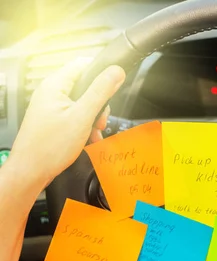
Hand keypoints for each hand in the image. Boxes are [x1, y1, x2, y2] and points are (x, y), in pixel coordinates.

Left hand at [9, 59, 125, 188]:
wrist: (31, 171)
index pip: (82, 64)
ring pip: (82, 103)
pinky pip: (75, 116)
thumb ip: (100, 92)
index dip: (101, 71)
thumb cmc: (49, 147)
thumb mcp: (82, 117)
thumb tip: (115, 72)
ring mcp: (51, 107)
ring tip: (94, 132)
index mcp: (55, 86)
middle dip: (99, 103)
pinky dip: (85, 125)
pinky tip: (88, 138)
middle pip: (85, 86)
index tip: (114, 83)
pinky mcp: (53, 120)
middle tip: (101, 118)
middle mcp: (51, 93)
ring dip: (94, 117)